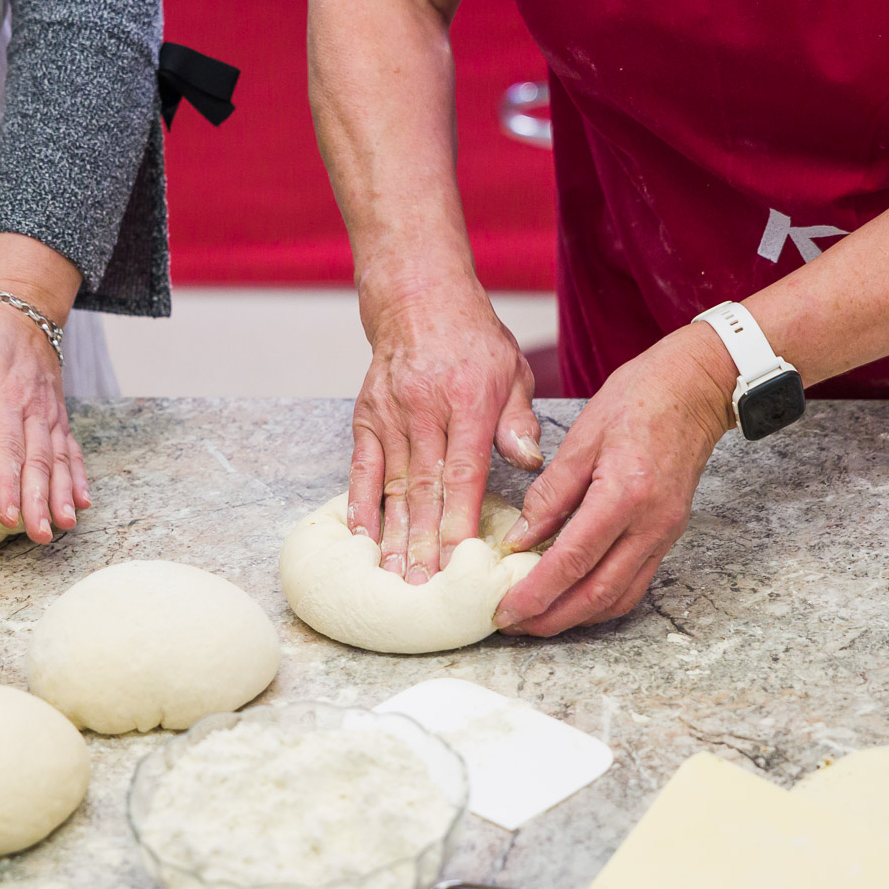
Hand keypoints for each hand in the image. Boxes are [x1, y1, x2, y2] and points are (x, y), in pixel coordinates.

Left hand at [0, 299, 88, 544]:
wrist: (22, 305)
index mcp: (4, 394)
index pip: (6, 447)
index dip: (8, 484)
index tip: (8, 515)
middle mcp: (33, 407)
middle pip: (38, 460)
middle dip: (39, 501)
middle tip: (39, 534)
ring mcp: (50, 411)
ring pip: (58, 458)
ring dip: (61, 494)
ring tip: (63, 526)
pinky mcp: (58, 413)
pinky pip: (72, 447)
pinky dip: (78, 475)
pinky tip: (82, 501)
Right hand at [348, 287, 543, 584]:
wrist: (418, 299)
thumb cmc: (474, 341)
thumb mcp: (512, 370)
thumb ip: (518, 420)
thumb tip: (528, 461)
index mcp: (468, 401)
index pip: (464, 472)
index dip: (460, 520)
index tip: (459, 562)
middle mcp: (424, 411)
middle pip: (425, 489)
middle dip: (425, 544)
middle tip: (424, 590)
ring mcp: (390, 415)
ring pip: (394, 486)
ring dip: (394, 536)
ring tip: (396, 578)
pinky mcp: (366, 418)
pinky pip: (361, 469)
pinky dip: (359, 505)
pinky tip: (362, 540)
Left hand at [492, 324, 733, 636]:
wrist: (695, 388)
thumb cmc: (637, 400)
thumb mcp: (581, 438)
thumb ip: (549, 494)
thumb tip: (518, 539)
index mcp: (624, 495)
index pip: (572, 561)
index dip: (536, 593)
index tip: (505, 610)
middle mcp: (650, 524)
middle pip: (597, 594)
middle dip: (552, 618)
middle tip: (513, 626)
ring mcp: (664, 533)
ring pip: (619, 597)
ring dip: (576, 616)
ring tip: (537, 618)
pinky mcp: (669, 534)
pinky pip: (635, 583)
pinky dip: (601, 600)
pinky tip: (574, 597)